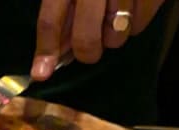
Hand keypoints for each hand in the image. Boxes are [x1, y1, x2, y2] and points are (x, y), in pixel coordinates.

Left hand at [31, 0, 167, 79]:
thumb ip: (61, 13)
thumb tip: (55, 51)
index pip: (50, 20)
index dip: (46, 49)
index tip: (41, 74)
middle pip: (86, 38)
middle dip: (86, 52)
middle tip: (88, 49)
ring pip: (115, 38)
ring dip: (112, 35)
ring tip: (114, 11)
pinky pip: (138, 27)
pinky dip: (133, 23)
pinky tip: (131, 3)